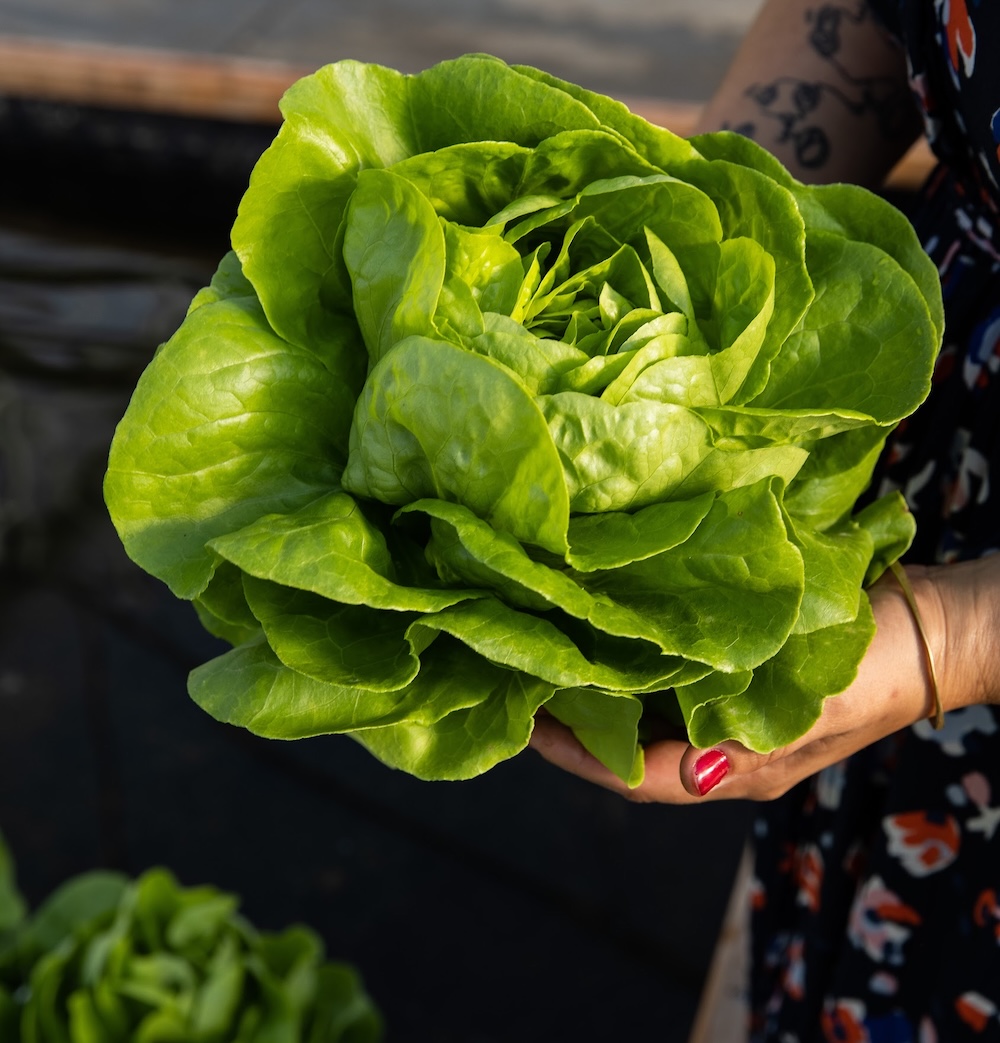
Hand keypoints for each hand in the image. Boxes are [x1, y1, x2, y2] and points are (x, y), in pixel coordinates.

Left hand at [529, 556, 999, 802]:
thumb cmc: (875, 664)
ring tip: (554, 662)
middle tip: (527, 687)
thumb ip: (743, 733)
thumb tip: (672, 755)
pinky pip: (675, 690)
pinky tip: (609, 642)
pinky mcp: (743, 687)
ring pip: (650, 723)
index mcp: (739, 769)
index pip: (638, 778)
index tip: (528, 726)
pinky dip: (636, 674)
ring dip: (602, 699)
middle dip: (580, 728)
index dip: (578, 756)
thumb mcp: (808, 702)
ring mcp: (735, 722)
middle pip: (635, 755)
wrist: (936, 629)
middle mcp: (728, 753)